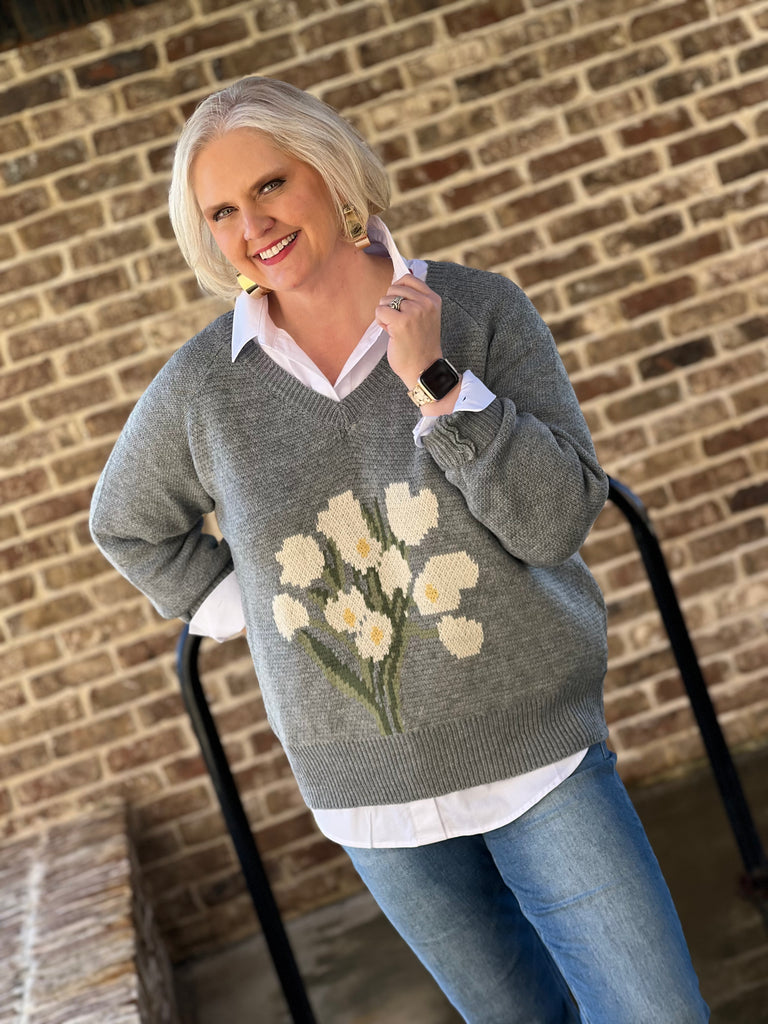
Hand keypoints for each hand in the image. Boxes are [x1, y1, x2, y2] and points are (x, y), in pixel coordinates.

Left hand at [375, 275, 442, 390]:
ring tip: (397, 330)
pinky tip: (391, 333)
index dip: (397, 291)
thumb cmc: (420, 344)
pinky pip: (380, 311)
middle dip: (390, 304)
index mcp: (433, 299)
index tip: (400, 307)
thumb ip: (415, 298)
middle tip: (399, 323)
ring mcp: (414, 312)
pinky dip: (381, 322)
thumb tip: (399, 276)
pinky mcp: (401, 322)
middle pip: (394, 288)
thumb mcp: (425, 316)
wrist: (424, 369)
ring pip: (385, 300)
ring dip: (385, 315)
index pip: (408, 278)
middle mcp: (426, 303)